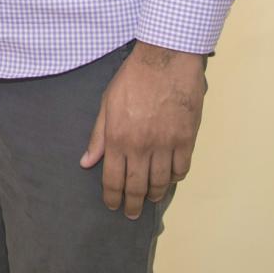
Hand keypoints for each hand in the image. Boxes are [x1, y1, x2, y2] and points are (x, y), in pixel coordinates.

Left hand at [80, 43, 206, 218]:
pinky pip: (181, 168)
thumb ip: (98, 136)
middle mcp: (141, 146)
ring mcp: (166, 144)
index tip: (113, 206)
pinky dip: (175, 177)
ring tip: (151, 200)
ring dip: (155, 195)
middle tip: (132, 213)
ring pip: (161, 182)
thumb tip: (87, 163)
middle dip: (133, 204)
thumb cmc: (133, 78)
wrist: (166, 59)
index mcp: (118, 138)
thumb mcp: (107, 103)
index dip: (112, 197)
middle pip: (137, 186)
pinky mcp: (186, 139)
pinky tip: (170, 179)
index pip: (113, 179)